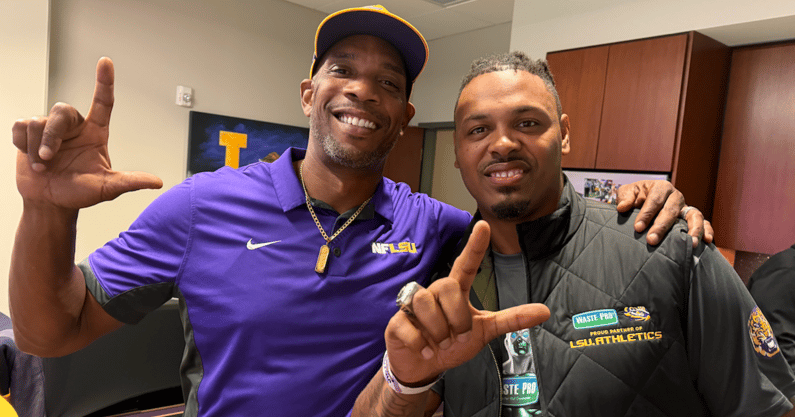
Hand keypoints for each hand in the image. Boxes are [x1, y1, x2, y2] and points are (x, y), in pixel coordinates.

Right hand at [12, 57, 161, 209]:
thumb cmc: (79, 193)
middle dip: (51, 135)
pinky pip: (19, 127)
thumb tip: (157, 182)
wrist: (50, 202)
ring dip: (36, 148)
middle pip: (61, 110)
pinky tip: (30, 158)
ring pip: (37, 122)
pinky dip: (23, 146)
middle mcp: (73, 127)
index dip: (104, 82)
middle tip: (48, 158)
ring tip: (43, 166)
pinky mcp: (27, 134)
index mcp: (95, 133)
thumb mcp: (107, 187)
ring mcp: (50, 129)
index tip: (105, 62)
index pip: (103, 102)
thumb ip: (130, 181)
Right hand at [385, 221, 549, 385]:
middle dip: (457, 318)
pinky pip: (409, 326)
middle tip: (456, 336)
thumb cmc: (451, 344)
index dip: (475, 246)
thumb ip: (510, 320)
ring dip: (439, 332)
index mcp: (455, 291)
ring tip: (439, 343)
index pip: (466, 263)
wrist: (421, 366)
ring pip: (425, 304)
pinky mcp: (397, 322)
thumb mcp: (483, 332)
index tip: (484, 226)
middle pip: (447, 287)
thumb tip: (545, 311)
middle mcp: (434, 292)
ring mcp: (413, 306)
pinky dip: (420, 343)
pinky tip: (424, 349)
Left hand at [616, 180, 711, 246]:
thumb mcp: (627, 193)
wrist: (643, 202)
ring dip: (693, 229)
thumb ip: (625, 198)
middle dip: (662, 226)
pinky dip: (707, 230)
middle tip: (652, 240)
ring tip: (690, 243)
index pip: (655, 200)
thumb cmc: (635, 198)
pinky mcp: (691, 218)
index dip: (647, 214)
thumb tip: (622, 207)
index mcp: (661, 187)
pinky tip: (707, 241)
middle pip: (671, 210)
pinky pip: (704, 222)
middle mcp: (676, 196)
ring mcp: (686, 208)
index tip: (638, 228)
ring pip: (694, 215)